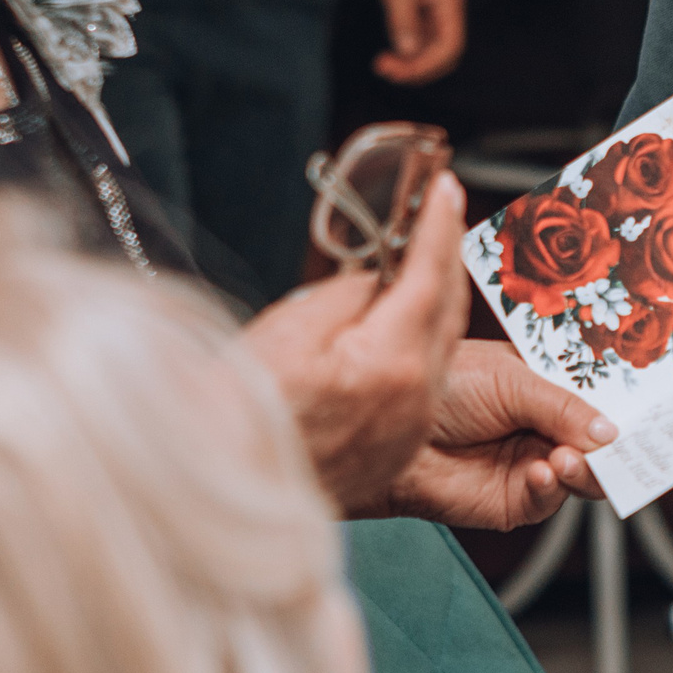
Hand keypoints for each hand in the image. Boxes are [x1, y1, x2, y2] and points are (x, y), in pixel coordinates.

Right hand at [245, 174, 467, 514]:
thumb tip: (378, 278)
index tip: (448, 189)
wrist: (223, 483)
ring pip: (442, 346)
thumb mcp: (291, 328)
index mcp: (392, 363)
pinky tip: (407, 322)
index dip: (439, 226)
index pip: (429, 277)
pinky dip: (425, 341)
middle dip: (446, 255)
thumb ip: (349, 294)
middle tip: (443, 210)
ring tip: (426, 256)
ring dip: (438, 298)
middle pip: (448, 310)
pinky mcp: (398, 447)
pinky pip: (427, 380)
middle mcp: (416, 399)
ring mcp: (410, 428)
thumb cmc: (241, 409)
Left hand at [370, 0, 466, 84]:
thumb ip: (402, 18)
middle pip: (445, 56)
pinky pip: (420, 48)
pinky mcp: (424, 22)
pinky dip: (405, 57)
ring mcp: (436, 19)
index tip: (402, 71)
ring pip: (432, 55)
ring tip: (382, 65)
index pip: (451, 45)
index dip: (429, 64)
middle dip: (418, 69)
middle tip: (386, 71)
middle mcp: (447, 14)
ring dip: (410, 66)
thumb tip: (408, 51)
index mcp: (449, 2)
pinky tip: (386, 58)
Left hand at [387, 339, 617, 529]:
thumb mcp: (510, 380)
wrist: (387, 426)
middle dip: (614, 446)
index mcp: (550, 387)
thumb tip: (611, 433)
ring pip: (584, 478)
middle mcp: (546, 428)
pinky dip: (552, 487)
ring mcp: (533, 465)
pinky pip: (549, 501)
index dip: (628, 406)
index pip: (601, 399)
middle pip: (601, 444)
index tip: (658, 411)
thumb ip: (562, 406)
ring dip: (584, 469)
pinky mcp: (514, 502)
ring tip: (566, 456)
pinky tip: (541, 470)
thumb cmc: (442, 387)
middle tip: (623, 444)